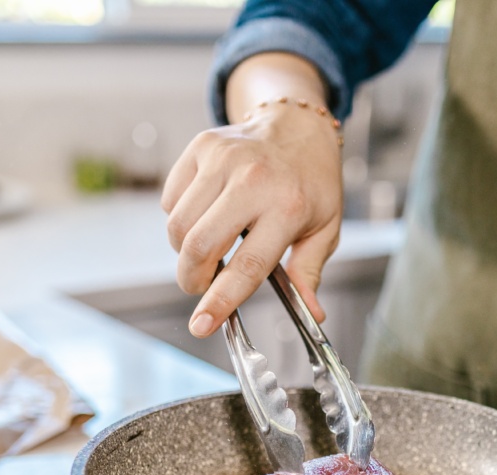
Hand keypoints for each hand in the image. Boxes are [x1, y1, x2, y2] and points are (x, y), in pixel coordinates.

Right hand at [161, 54, 342, 337]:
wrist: (298, 126)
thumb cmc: (312, 184)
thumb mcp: (324, 229)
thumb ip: (309, 273)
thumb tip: (312, 314)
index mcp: (288, 207)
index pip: (247, 266)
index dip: (220, 301)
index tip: (201, 326)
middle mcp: (253, 180)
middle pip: (200, 246)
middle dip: (192, 278)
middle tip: (201, 286)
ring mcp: (223, 160)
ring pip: (179, 226)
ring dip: (184, 251)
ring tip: (208, 249)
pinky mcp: (201, 147)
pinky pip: (171, 200)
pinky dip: (179, 219)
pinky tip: (205, 215)